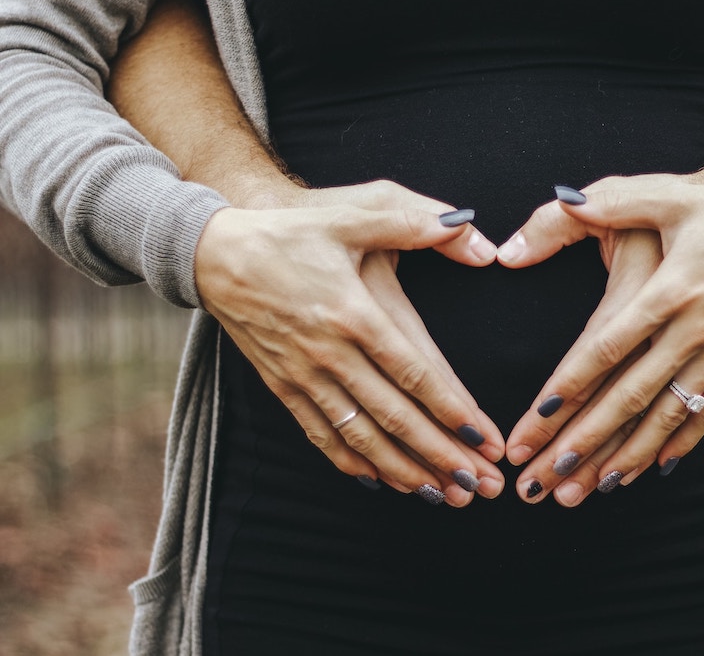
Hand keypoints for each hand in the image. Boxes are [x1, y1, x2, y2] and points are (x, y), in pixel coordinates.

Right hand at [195, 180, 505, 505]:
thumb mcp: (353, 213)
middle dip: (441, 456)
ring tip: (442, 495)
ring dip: (404, 470)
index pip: (414, 374)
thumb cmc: (290, 232)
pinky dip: (353, 463)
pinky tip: (380, 481)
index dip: (452, 411)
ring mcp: (303, 376)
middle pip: (394, 417)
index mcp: (353, 313)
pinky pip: (321, 436)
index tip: (485, 440)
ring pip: (361, 437)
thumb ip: (416, 222)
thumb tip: (474, 236)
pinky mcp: (283, 387)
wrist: (214, 253)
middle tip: (480, 486)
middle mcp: (329, 353)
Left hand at [498, 174, 703, 503]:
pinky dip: (679, 443)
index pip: (606, 350)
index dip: (567, 388)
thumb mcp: (666, 194)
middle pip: (628, 396)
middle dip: (582, 442)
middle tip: (543, 480)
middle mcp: (694, 329)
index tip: (534, 422)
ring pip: (665, 415)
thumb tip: (550, 213)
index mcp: (670, 290)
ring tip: (586, 490)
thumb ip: (603, 205)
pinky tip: (654, 469)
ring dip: (625, 457)